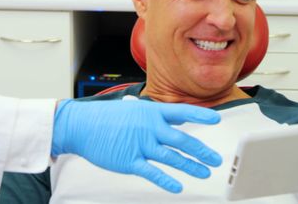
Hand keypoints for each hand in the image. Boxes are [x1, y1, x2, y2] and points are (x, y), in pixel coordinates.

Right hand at [51, 98, 222, 192]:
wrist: (81, 125)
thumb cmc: (106, 118)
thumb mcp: (132, 109)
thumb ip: (153, 116)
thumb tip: (173, 118)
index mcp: (151, 113)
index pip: (181, 112)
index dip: (200, 116)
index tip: (217, 119)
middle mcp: (149, 128)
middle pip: (182, 141)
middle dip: (202, 151)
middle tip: (216, 159)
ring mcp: (140, 145)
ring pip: (172, 158)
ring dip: (191, 166)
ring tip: (205, 173)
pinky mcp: (130, 161)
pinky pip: (152, 173)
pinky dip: (167, 181)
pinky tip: (178, 187)